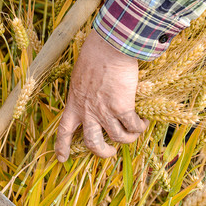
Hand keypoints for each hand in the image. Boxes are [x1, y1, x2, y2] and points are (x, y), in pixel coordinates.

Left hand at [55, 30, 148, 161]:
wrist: (109, 47)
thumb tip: (93, 99)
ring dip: (129, 138)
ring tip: (135, 132)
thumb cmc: (94, 57)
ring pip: (118, 138)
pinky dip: (140, 127)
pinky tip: (144, 121)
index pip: (64, 131)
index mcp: (74, 104)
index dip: (62, 147)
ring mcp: (105, 111)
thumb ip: (83, 94)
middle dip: (102, 153)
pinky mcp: (122, 107)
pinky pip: (134, 126)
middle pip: (92, 143)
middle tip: (111, 152)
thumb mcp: (79, 79)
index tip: (62, 158)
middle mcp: (88, 112)